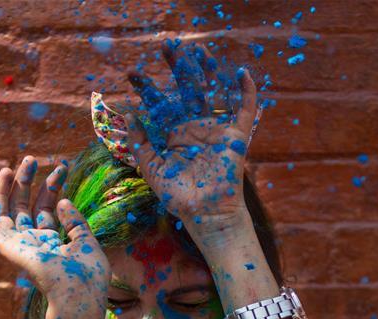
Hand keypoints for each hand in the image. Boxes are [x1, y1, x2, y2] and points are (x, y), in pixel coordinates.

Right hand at [0, 156, 108, 318]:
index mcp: (52, 243)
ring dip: (6, 190)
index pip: (47, 209)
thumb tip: (63, 201)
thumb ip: (75, 223)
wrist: (80, 294)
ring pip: (7, 213)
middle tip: (32, 158)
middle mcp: (34, 244)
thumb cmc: (89, 277)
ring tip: (10, 166)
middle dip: (28, 182)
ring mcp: (21, 247)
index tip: (62, 168)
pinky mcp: (9, 251)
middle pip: (25, 207)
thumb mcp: (87, 243)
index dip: (52, 187)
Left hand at [124, 41, 260, 251]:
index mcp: (175, 133)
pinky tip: (242, 72)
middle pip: (187, 89)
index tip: (132, 74)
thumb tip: (131, 116)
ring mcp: (216, 129)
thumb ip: (140, 144)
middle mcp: (195, 126)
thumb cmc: (178, 197)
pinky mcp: (236, 136)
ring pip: (213, 92)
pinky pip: (244, 110)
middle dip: (177, 67)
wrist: (205, 214)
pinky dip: (246, 92)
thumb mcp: (152, 169)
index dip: (147, 88)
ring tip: (199, 49)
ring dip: (208, 71)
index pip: (160, 103)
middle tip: (167, 46)